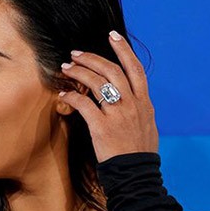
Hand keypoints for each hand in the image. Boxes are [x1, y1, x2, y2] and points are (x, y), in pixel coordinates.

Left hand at [57, 30, 158, 162]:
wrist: (137, 175)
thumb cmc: (138, 153)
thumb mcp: (147, 126)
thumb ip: (139, 109)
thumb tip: (132, 98)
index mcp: (144, 103)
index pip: (136, 69)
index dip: (124, 50)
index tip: (112, 35)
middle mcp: (133, 104)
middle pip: (112, 71)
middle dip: (92, 58)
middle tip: (76, 54)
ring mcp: (119, 114)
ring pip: (98, 83)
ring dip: (79, 73)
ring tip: (65, 69)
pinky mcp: (103, 126)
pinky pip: (84, 104)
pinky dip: (71, 97)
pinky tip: (63, 96)